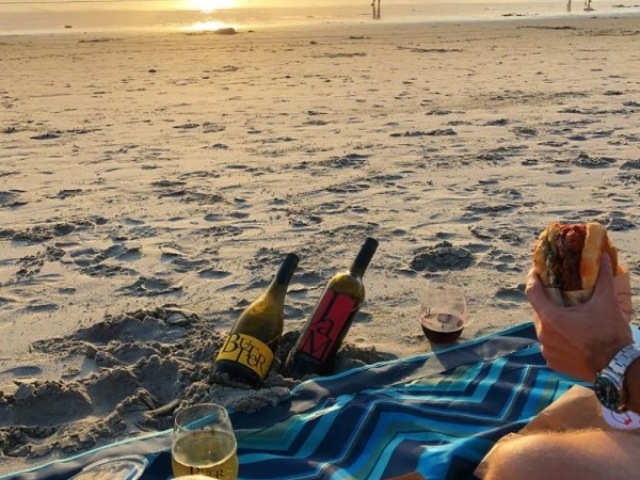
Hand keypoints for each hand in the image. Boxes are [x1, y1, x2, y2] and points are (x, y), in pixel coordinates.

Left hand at [525, 254, 632, 381]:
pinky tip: (570, 334)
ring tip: (567, 314)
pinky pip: (550, 345)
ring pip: (543, 328)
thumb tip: (601, 256)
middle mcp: (543, 334)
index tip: (537, 270)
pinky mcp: (553, 363)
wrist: (618, 369)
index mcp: (550, 318)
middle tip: (558, 292)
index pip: (531, 292)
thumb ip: (602, 278)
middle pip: (538, 311)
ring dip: (552, 320)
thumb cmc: (610, 334)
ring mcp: (546, 350)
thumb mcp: (607, 302)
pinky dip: (557, 337)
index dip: (532, 279)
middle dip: (546, 300)